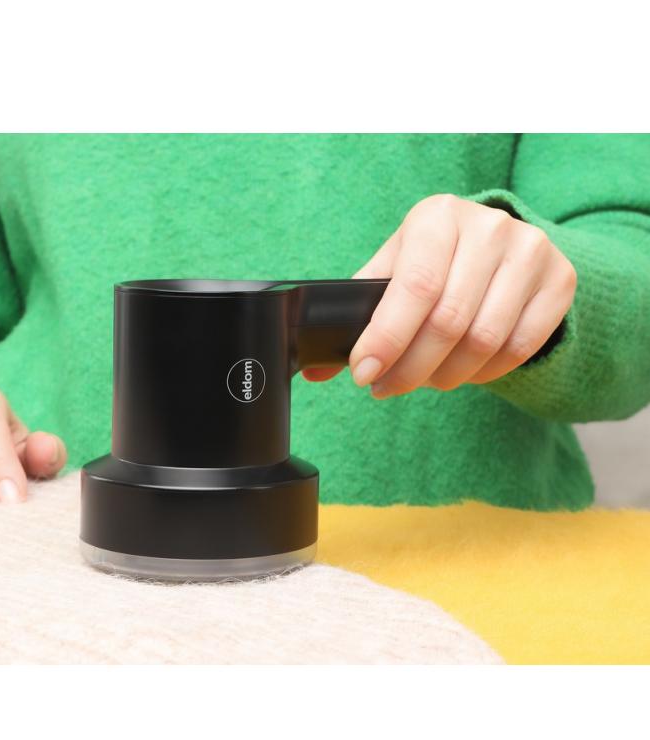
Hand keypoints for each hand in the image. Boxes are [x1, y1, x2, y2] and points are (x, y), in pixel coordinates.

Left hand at [303, 194, 576, 395]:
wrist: (500, 243)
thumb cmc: (433, 260)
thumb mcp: (393, 269)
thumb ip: (357, 313)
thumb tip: (314, 371)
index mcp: (436, 217)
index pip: (413, 287)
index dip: (387, 340)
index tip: (364, 374)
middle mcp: (488, 227)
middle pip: (448, 322)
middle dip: (410, 368)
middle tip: (387, 387)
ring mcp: (531, 251)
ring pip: (484, 341)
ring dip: (445, 375)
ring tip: (424, 379)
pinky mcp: (560, 280)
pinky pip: (519, 348)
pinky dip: (484, 373)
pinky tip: (462, 371)